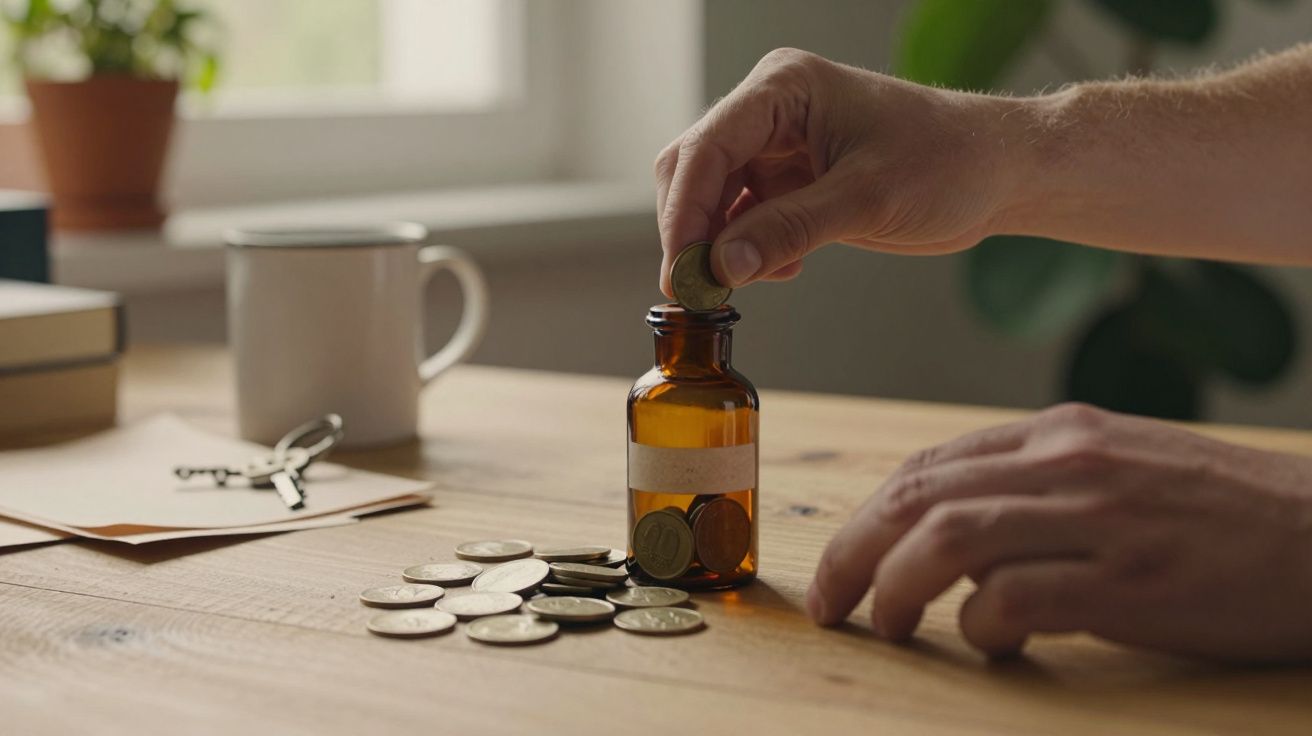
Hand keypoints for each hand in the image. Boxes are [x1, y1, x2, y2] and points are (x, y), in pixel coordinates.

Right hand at [653, 47, 1029, 295]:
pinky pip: (742, 217)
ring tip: (741, 283)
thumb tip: (722, 267)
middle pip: (694, 169)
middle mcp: (770, 109)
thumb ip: (789, 230)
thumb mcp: (867, 200)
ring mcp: (777, 144)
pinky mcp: (790, 179)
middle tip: (696, 289)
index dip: (684, 213)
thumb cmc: (948, 162)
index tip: (682, 272)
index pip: (706, 148)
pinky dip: (747, 250)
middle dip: (690, 231)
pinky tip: (778, 270)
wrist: (997, 172)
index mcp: (783, 88)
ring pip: (711, 198)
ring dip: (717, 246)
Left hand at [806, 403, 1311, 661]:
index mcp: (1060, 433)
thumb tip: (951, 528)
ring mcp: (1101, 516)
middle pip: (919, 497)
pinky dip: (983, 625)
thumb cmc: (1223, 511)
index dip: (867, 517)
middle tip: (833, 604)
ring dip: (898, 587)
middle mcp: (1069, 462)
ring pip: (951, 537)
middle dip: (854, 552)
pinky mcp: (1133, 579)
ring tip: (888, 626)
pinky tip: (994, 643)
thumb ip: (1037, 483)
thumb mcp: (1122, 467)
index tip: (843, 563)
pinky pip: (1017, 597)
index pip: (929, 465)